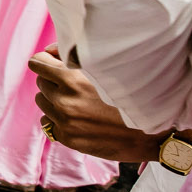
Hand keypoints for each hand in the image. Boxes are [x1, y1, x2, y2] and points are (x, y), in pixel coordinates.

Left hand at [26, 49, 162, 163]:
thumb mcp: (106, 67)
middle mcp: (65, 101)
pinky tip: (78, 118)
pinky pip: (48, 122)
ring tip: (79, 102)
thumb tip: (47, 52)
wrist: (154, 131)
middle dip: (54, 82)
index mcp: (73, 79)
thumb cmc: (133, 93)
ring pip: (42, 102)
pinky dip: (58, 119)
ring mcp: (65, 121)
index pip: (37, 63)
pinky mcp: (68, 138)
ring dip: (54, 100)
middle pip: (41, 83)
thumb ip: (72, 56)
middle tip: (76, 86)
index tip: (56, 65)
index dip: (46, 62)